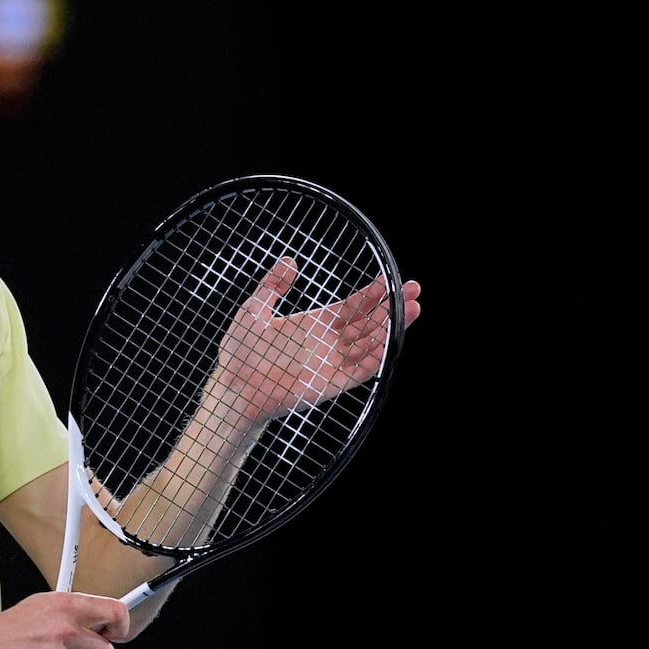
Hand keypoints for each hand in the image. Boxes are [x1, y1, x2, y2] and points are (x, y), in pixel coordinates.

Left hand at [209, 258, 420, 424]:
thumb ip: (273, 286)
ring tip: (412, 309)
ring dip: (391, 328)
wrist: (233, 387)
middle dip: (392, 306)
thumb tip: (290, 261)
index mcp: (314, 324)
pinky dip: (377, 358)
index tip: (390, 280)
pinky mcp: (331, 384)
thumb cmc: (240, 353)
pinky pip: (361, 371)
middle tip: (414, 290)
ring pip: (370, 343)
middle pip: (368, 322)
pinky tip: (392, 341)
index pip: (352, 306)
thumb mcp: (255, 310)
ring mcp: (332, 363)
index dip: (372, 294)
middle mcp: (328, 343)